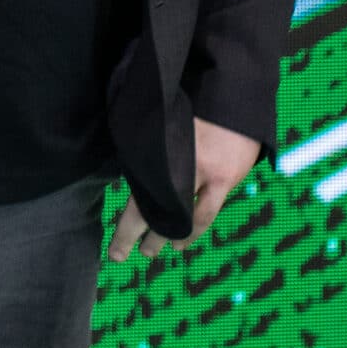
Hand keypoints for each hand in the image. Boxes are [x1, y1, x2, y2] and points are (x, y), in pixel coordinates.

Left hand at [108, 116, 261, 260]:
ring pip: (184, 218)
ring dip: (168, 237)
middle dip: (137, 235)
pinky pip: (208, 212)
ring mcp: (205, 174)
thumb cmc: (188, 104)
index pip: (137, 199)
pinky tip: (183, 241)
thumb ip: (147, 154)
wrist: (230, 92)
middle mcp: (178, 167)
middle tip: (122, 254)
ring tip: (153, 251)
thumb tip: (129, 178)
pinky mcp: (227, 177)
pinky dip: (194, 229)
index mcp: (157, 154)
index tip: (116, 251)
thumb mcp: (160, 126)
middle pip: (155, 210)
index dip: (127, 230)